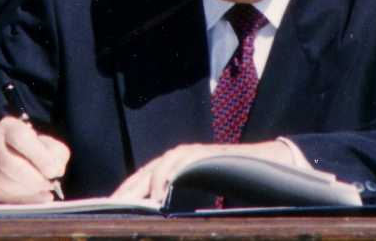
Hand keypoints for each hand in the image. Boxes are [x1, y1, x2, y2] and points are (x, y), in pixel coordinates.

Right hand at [0, 116, 69, 202]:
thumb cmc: (30, 148)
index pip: (21, 138)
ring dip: (29, 191)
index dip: (41, 157)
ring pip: (6, 182)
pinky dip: (22, 200)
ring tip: (42, 189)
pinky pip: (1, 196)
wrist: (2, 154)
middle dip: (35, 179)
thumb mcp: (45, 142)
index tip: (54, 172)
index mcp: (9, 127)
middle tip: (48, 184)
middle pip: (11, 164)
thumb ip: (56, 152)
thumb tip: (56, 171)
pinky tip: (35, 197)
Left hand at [112, 139, 301, 201]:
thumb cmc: (233, 182)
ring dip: (144, 183)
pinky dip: (167, 174)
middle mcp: (179, 158)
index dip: (128, 192)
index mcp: (176, 168)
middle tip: (109, 207)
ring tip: (130, 203)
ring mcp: (191, 153)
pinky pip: (181, 163)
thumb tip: (165, 222)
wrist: (265, 162)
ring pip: (160, 165)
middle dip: (127, 190)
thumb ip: (184, 206)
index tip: (110, 208)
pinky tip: (159, 192)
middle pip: (145, 172)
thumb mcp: (203, 197)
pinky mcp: (204, 153)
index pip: (144, 179)